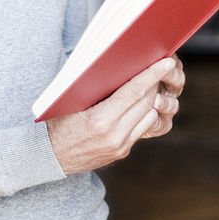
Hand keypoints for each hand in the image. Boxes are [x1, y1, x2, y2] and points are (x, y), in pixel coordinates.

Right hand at [45, 56, 182, 174]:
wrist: (50, 157)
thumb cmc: (58, 122)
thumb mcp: (73, 102)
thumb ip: (97, 88)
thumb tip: (120, 65)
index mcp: (100, 120)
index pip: (134, 91)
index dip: (152, 75)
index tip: (167, 62)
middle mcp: (114, 135)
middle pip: (146, 102)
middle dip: (154, 83)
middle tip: (158, 66)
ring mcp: (120, 145)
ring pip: (149, 114)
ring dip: (152, 98)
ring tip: (149, 84)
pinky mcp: (123, 151)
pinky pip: (142, 127)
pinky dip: (144, 112)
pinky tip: (139, 103)